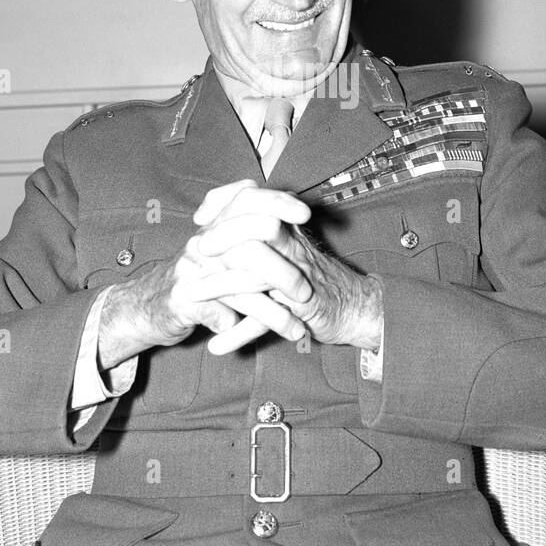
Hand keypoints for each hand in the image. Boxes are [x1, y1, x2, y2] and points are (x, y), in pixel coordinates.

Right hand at [98, 181, 313, 364]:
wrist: (143, 306)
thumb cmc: (191, 279)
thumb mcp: (217, 251)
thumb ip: (245, 234)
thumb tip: (287, 222)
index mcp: (215, 227)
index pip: (246, 198)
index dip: (277, 202)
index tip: (305, 214)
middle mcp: (203, 242)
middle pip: (249, 242)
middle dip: (284, 271)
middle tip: (307, 292)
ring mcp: (192, 270)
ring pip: (242, 288)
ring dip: (273, 314)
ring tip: (298, 328)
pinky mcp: (183, 299)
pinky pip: (222, 315)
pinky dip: (245, 332)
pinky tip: (259, 341)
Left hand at [194, 182, 383, 354]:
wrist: (353, 305)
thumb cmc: (311, 274)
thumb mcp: (284, 244)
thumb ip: (254, 226)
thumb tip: (209, 214)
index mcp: (287, 227)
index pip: (257, 200)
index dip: (227, 203)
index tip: (200, 217)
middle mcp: (293, 247)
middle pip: (258, 228)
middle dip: (225, 236)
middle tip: (198, 249)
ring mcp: (297, 277)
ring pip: (258, 275)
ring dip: (222, 286)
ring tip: (192, 294)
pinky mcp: (301, 309)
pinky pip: (267, 320)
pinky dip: (239, 334)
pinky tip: (218, 345)